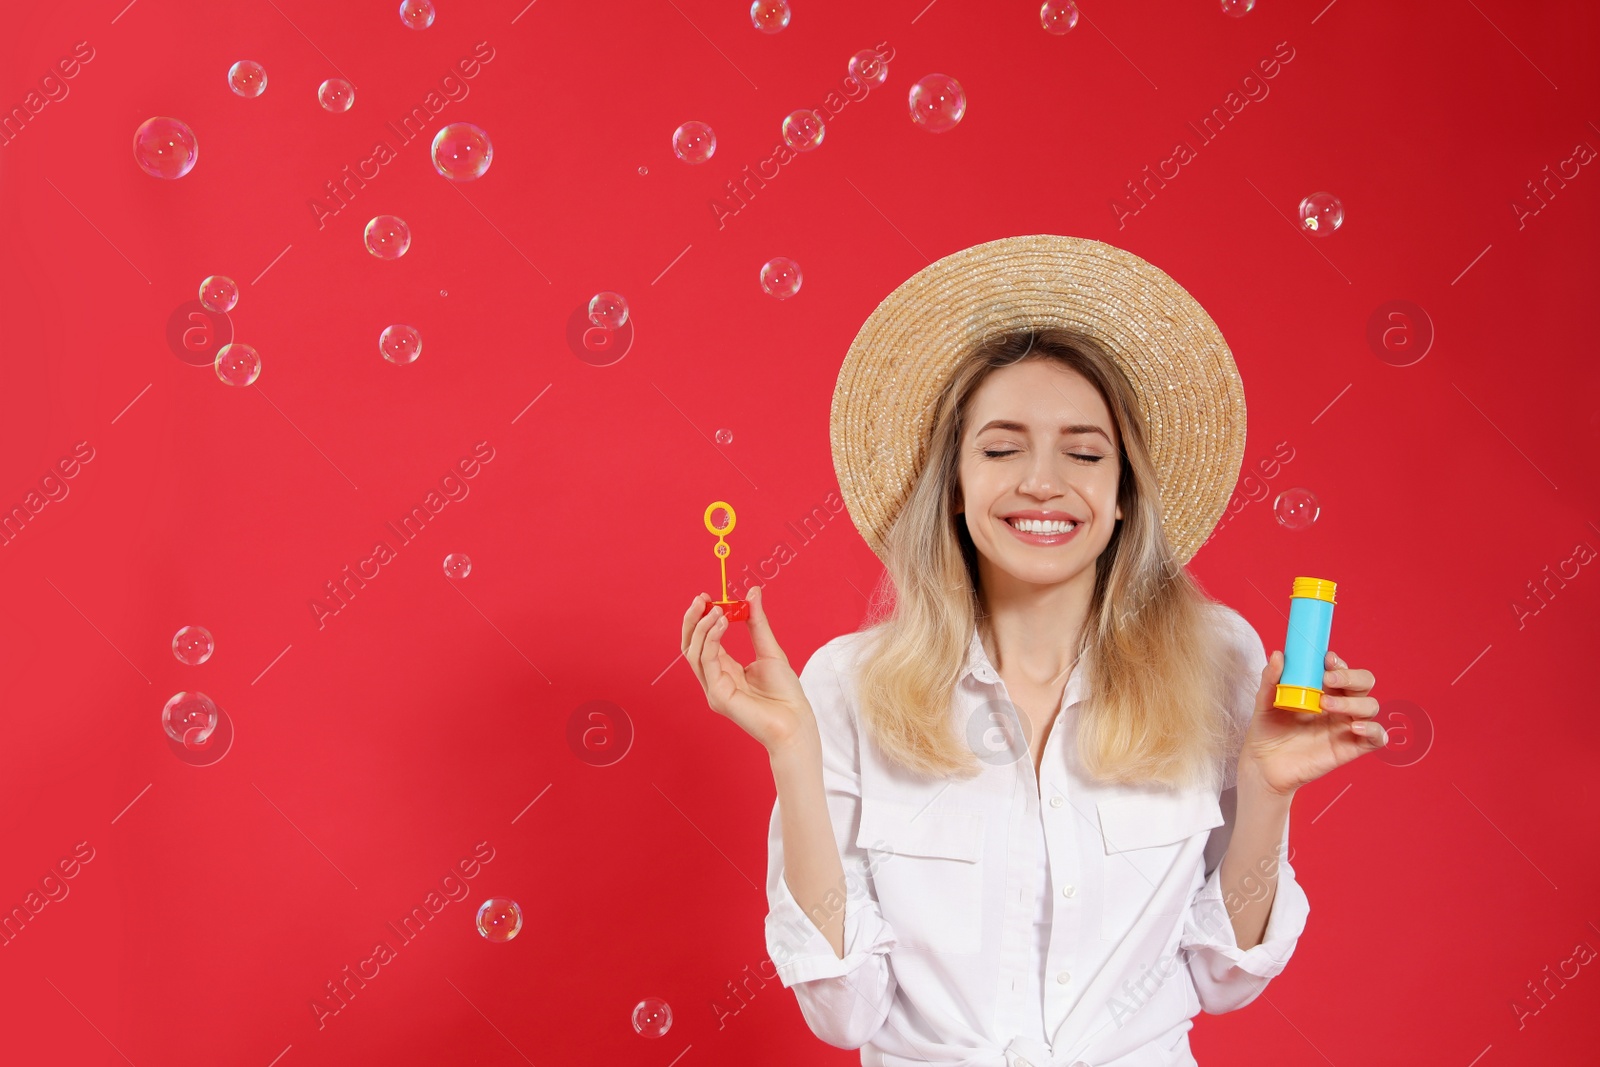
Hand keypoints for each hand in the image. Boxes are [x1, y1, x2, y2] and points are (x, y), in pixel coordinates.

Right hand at [680, 586, 817, 755]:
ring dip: (702, 627)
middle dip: (693, 620)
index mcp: (724, 670)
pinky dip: (711, 640)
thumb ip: (757, 622)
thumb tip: (753, 592)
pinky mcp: (718, 696)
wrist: (796, 721)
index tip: (707, 597)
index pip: (702, 641)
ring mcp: (714, 690)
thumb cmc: (785, 693)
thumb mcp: (770, 649)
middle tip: (701, 598)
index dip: (701, 618)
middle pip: (690, 647)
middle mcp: (714, 680)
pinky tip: (722, 623)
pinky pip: (707, 662)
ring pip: (694, 653)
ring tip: (717, 609)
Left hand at [1239, 648, 1384, 796]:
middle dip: (1350, 676)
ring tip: (1325, 705)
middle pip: (1364, 682)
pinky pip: (1377, 737)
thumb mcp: (1264, 702)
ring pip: (1371, 706)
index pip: (1342, 669)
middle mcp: (1339, 705)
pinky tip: (1353, 727)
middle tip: (1328, 679)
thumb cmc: (1267, 730)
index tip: (1326, 659)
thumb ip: (1271, 679)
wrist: (1264, 764)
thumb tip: (1277, 654)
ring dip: (1352, 702)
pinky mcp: (1351, 748)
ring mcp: (1347, 726)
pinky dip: (1373, 729)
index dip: (1339, 662)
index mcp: (1323, 689)